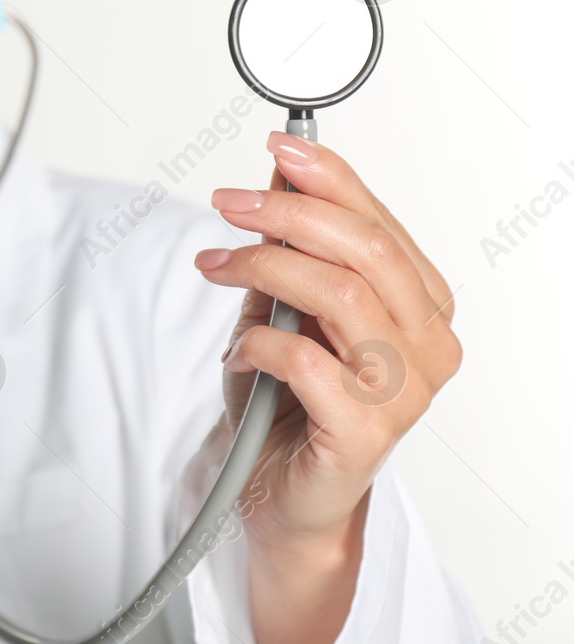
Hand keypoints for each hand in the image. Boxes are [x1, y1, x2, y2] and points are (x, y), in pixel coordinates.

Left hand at [193, 131, 461, 643]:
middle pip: (363, 251)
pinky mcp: (367, 433)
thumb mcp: (281, 311)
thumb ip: (286, 254)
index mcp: (420, 305)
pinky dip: (256, 343)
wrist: (283, 494)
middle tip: (228, 202)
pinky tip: (237, 350)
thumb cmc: (288, 404)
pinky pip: (305, 361)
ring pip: (337, 296)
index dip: (327, 179)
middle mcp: (426, 345)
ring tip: (216, 268)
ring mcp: (403, 392)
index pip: (379, 223)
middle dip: (289, 211)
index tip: (275, 149)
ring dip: (262, 268)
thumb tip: (271, 183)